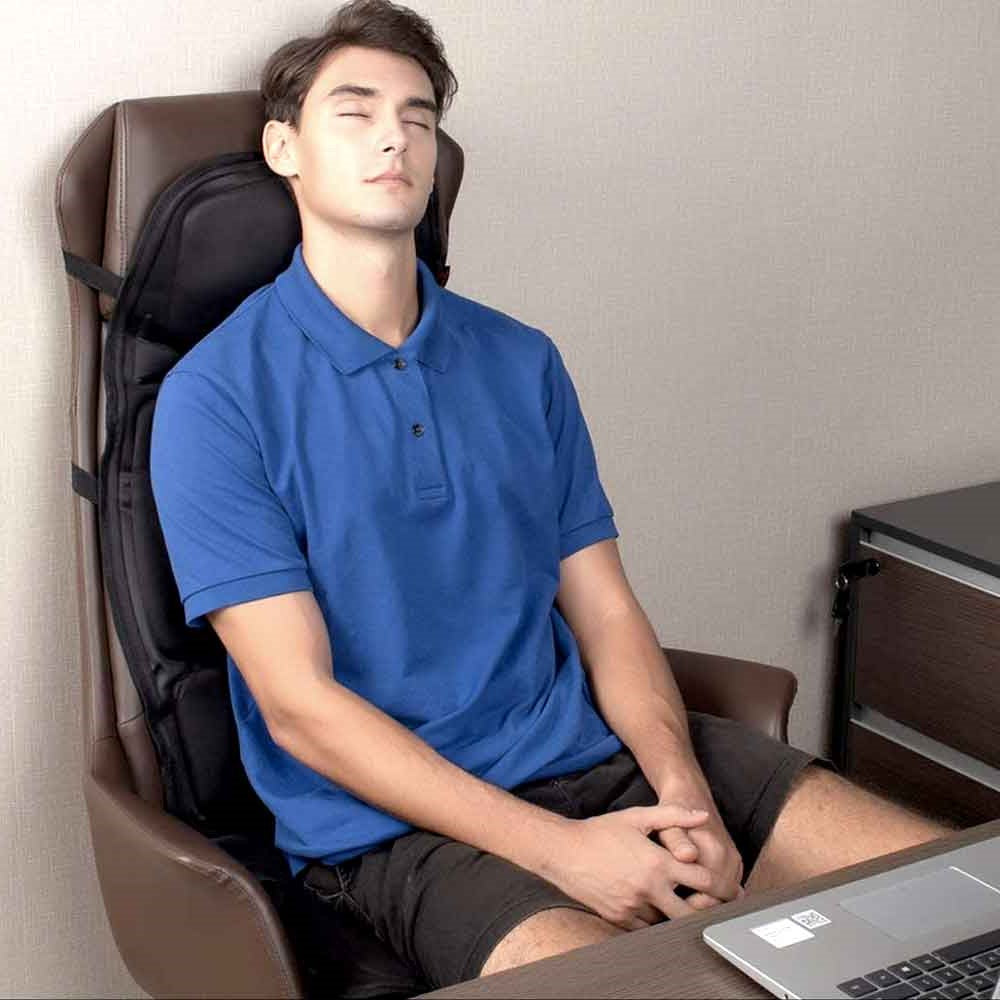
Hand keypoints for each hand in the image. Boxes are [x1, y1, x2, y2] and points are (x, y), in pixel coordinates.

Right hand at [541, 803, 738, 929]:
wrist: (564, 851)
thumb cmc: (601, 831)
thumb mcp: (637, 817)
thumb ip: (673, 815)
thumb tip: (702, 815)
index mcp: (657, 863)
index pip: (703, 881)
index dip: (722, 885)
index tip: (731, 888)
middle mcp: (648, 888)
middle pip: (691, 912)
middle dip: (706, 910)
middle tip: (716, 907)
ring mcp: (633, 906)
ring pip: (668, 921)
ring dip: (678, 914)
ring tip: (686, 905)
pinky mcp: (619, 918)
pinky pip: (646, 927)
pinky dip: (655, 920)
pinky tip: (657, 907)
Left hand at [655, 782, 743, 909]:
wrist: (689, 794)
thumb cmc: (674, 810)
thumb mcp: (668, 822)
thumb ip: (677, 840)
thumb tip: (687, 856)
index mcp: (713, 851)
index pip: (708, 896)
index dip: (689, 908)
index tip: (672, 909)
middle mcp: (728, 858)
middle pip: (719, 900)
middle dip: (699, 910)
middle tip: (676, 912)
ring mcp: (733, 861)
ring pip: (725, 897)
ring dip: (707, 903)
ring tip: (684, 904)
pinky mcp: (734, 863)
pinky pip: (728, 888)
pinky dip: (714, 895)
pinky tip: (695, 895)